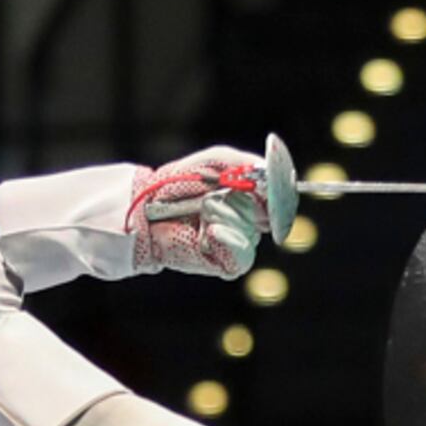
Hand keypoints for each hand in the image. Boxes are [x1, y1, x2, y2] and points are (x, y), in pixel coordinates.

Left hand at [122, 141, 290, 278]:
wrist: (148, 209)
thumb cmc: (177, 183)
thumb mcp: (214, 161)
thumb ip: (244, 162)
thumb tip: (269, 168)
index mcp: (248, 197)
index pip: (277, 197)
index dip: (276, 192)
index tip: (272, 184)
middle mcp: (247, 220)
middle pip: (265, 213)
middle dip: (238, 201)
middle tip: (209, 197)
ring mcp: (237, 242)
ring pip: (251, 231)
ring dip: (224, 217)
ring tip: (200, 213)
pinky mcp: (226, 263)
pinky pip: (243, 256)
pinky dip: (229, 240)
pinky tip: (212, 230)